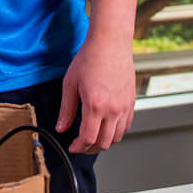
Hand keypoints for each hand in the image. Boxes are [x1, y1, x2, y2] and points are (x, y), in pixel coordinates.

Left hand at [56, 35, 135, 153]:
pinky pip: (126, 126)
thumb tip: (61, 127)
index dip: (78, 147)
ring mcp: (125, 107)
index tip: (72, 147)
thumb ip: (66, 109)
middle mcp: (113, 109)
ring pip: (117, 137)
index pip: (88, 138)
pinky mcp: (131, 102)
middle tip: (80, 145)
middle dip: (90, 148)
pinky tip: (106, 128)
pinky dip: (116, 132)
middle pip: (104, 142)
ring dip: (104, 142)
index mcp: (95, 105)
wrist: (110, 43)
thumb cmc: (90, 58)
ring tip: (93, 138)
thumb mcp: (70, 83)